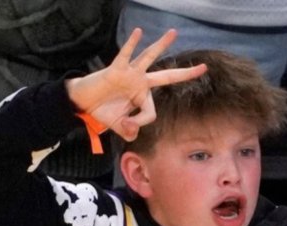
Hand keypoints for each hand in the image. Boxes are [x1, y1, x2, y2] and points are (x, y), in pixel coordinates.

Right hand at [65, 28, 206, 140]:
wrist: (82, 103)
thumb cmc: (102, 111)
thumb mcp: (118, 126)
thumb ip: (128, 131)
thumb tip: (132, 133)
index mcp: (143, 97)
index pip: (151, 112)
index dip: (139, 122)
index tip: (127, 126)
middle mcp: (140, 83)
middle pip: (168, 77)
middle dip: (186, 73)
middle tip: (204, 67)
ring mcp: (130, 74)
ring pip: (150, 58)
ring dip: (162, 45)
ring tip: (174, 33)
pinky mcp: (116, 69)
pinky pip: (125, 55)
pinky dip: (131, 44)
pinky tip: (138, 32)